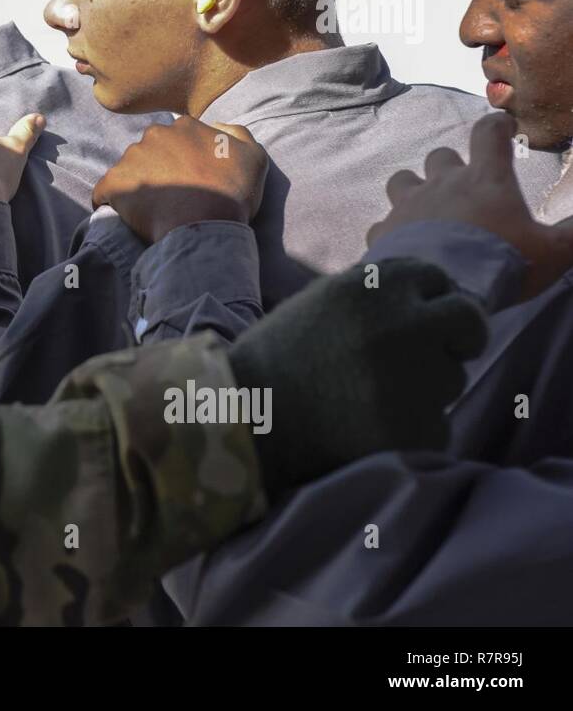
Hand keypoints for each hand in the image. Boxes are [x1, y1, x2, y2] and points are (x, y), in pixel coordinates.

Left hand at [92, 116, 267, 243]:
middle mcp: (155, 135)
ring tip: (153, 210)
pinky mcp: (113, 182)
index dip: (182, 161)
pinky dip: (112, 202)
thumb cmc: (231, 194)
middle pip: (150, 152)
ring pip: (129, 170)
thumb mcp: (253, 155)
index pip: (176, 140)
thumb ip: (236, 133)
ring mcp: (131, 157)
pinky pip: (105, 191)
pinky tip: (125, 216)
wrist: (205, 225)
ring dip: (137, 186)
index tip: (189, 181)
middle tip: (170, 197)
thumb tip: (216, 126)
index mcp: (184, 127)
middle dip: (157, 170)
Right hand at [229, 259, 484, 498]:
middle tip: (442, 355)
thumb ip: (375, 295)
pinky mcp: (417, 431)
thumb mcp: (320, 303)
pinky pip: (435, 428)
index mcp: (371, 286)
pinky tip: (367, 431)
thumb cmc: (276, 360)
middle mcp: (401, 324)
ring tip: (368, 400)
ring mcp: (414, 379)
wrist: (241, 421)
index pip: (435, 277)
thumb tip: (432, 297)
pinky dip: (410, 432)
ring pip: (451, 380)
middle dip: (461, 336)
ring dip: (425, 388)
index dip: (429, 300)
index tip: (419, 318)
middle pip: (468, 321)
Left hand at [367, 113, 572, 298]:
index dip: (496, 125)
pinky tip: (400, 244)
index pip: (488, 133)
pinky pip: (381, 223)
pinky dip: (391, 230)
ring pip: (402, 179)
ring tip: (425, 208)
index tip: (503, 127)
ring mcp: (407, 206)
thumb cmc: (501, 261)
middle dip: (451, 165)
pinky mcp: (382, 231)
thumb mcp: (553, 251)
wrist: (439, 287)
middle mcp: (441, 184)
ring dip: (413, 188)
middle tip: (464, 185)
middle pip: (439, 156)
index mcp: (484, 179)